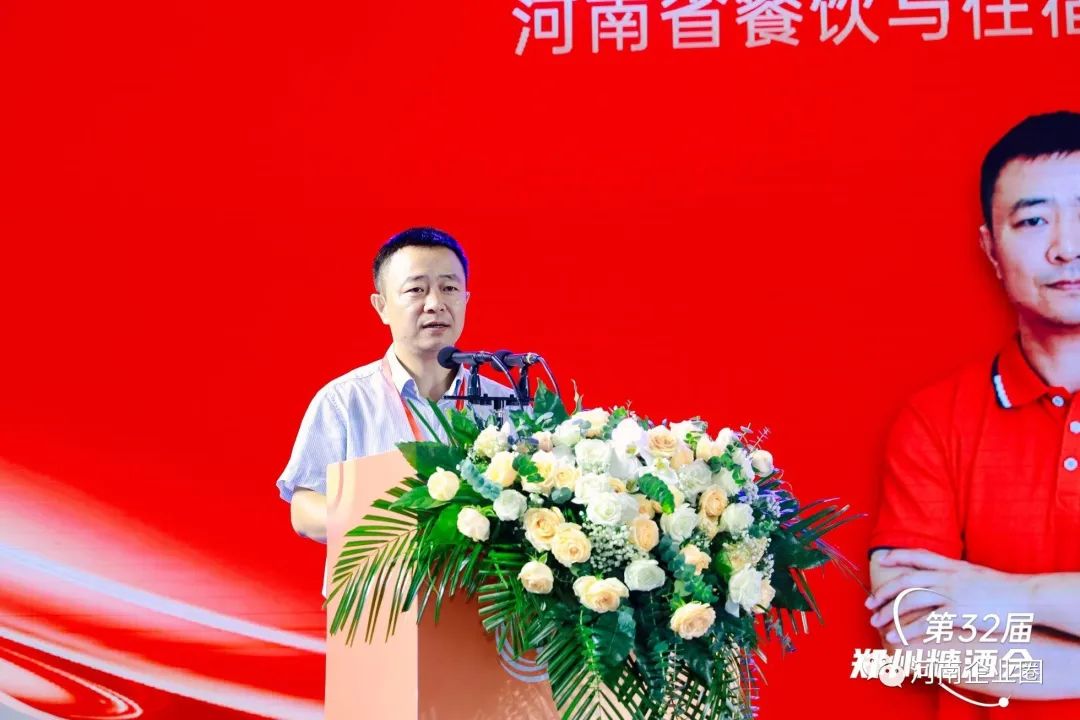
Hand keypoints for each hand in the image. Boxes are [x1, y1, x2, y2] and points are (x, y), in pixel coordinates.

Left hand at [866, 549, 1031, 643]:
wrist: (1027, 597)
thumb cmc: (1006, 590)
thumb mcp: (978, 575)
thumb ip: (959, 575)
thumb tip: (950, 578)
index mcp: (952, 566)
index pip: (918, 556)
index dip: (898, 557)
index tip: (881, 560)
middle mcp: (947, 577)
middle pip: (906, 580)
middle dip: (884, 591)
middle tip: (868, 602)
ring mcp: (951, 594)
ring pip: (909, 600)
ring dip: (888, 612)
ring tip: (875, 621)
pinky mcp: (957, 612)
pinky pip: (924, 622)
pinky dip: (906, 630)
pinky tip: (894, 638)